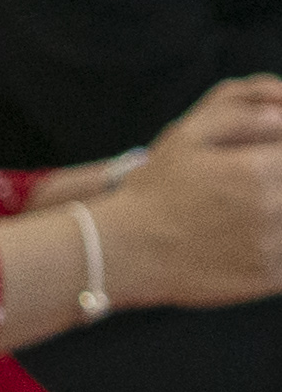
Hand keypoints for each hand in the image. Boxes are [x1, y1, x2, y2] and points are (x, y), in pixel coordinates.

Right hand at [98, 78, 281, 308]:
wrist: (125, 251)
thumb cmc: (154, 190)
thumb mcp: (185, 135)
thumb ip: (241, 114)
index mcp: (257, 170)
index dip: (277, 156)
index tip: (265, 163)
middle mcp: (272, 208)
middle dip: (278, 185)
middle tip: (252, 189)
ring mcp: (272, 246)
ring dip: (279, 215)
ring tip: (247, 214)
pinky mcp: (269, 277)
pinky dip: (278, 246)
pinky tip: (253, 240)